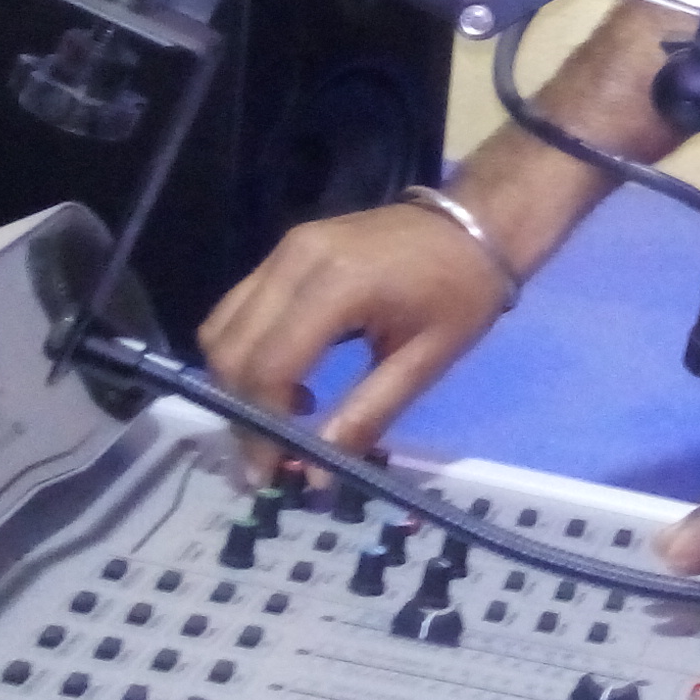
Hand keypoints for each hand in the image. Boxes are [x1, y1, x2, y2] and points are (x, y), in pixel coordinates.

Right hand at [194, 199, 518, 474]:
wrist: (477, 224)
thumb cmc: (463, 293)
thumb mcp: (426, 362)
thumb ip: (366, 416)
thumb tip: (317, 476)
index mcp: (338, 285)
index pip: (269, 366)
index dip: (260, 426)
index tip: (268, 473)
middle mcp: (295, 260)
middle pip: (231, 349)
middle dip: (241, 411)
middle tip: (269, 455)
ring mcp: (284, 250)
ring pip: (222, 328)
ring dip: (237, 382)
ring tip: (283, 417)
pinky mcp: (284, 250)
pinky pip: (239, 308)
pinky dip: (246, 351)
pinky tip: (289, 377)